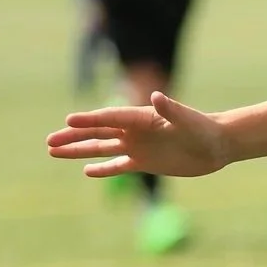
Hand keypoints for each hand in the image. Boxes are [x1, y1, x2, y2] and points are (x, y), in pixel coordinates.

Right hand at [48, 92, 230, 177]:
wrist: (217, 145)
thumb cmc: (203, 128)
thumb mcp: (186, 120)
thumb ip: (170, 109)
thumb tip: (157, 96)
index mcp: (141, 117)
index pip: (109, 117)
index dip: (89, 119)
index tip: (68, 121)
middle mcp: (134, 131)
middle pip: (97, 132)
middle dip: (73, 137)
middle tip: (50, 140)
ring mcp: (137, 146)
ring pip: (101, 148)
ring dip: (79, 150)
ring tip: (54, 151)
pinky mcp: (144, 163)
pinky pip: (118, 166)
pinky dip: (103, 169)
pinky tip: (86, 170)